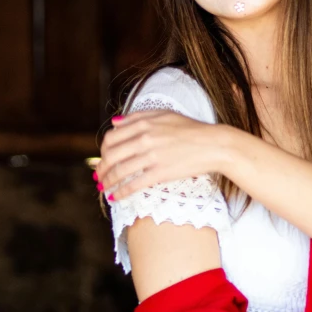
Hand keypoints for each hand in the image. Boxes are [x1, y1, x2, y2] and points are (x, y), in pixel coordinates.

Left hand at [96, 110, 222, 200]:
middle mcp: (144, 139)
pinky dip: (121, 192)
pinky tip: (115, 197)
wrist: (213, 145)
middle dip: (101, 168)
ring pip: (119, 171)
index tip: (102, 158)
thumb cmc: (191, 129)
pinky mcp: (160, 173)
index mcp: (143, 123)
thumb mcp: (164, 114)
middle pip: (111, 155)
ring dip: (107, 181)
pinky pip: (133, 184)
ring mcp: (151, 156)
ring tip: (103, 187)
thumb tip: (114, 122)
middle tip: (98, 175)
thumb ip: (137, 117)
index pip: (111, 138)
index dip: (103, 150)